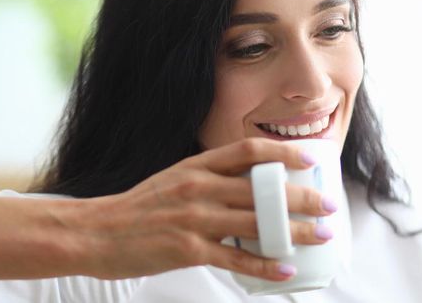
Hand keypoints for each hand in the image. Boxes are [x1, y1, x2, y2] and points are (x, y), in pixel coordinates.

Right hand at [72, 138, 336, 280]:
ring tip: (321, 235)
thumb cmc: (135, 210)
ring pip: (257, 224)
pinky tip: (285, 271)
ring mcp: (193, 219)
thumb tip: (249, 187)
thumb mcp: (172, 181)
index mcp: (195, 167)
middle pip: (262, 189)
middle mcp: (198, 188)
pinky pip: (235, 259)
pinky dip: (265, 267)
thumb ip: (207, 181)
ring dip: (295, 231)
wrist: (93, 233)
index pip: (247, 150)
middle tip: (329, 204)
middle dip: (302, 196)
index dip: (284, 152)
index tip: (311, 157)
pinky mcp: (187, 250)